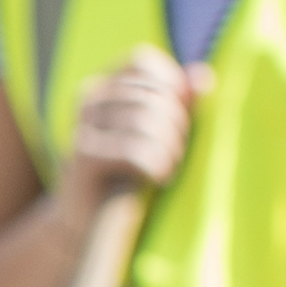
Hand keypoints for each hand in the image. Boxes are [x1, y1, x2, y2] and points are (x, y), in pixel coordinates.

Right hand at [66, 51, 196, 196]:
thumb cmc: (129, 174)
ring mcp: (80, 127)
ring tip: (168, 168)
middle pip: (151, 93)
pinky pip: (134, 150)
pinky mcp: (81, 158)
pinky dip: (156, 166)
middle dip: (177, 124)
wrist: (89, 225)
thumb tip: (204, 76)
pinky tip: (157, 179)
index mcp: (101, 87)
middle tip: (176, 154)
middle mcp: (86, 100)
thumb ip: (180, 102)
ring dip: (170, 149)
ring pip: (146, 119)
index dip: (171, 85)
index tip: (178, 121)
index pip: (142, 62)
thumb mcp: (157, 133)